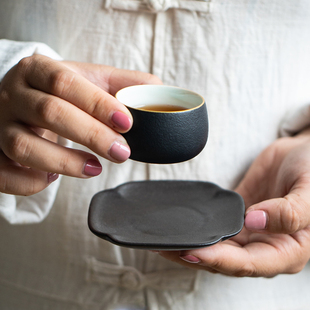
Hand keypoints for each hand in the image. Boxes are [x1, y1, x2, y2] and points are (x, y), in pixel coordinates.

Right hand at [0, 55, 160, 194]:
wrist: (23, 98)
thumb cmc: (62, 92)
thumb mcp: (90, 79)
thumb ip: (123, 84)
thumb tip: (157, 92)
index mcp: (37, 70)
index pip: (66, 82)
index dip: (98, 104)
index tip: (127, 123)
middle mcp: (13, 95)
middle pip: (49, 113)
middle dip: (91, 135)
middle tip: (121, 152)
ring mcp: (0, 125)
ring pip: (25, 147)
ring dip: (65, 161)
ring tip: (95, 169)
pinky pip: (5, 174)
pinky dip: (32, 182)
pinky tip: (55, 177)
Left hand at [159, 129, 309, 276]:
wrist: (305, 154)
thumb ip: (289, 213)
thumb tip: (254, 221)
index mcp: (286, 250)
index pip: (246, 263)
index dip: (217, 259)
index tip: (191, 251)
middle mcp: (264, 246)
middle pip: (224, 260)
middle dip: (194, 256)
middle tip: (165, 247)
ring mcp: (248, 232)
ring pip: (216, 247)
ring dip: (191, 245)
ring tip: (163, 241)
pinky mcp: (237, 216)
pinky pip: (215, 227)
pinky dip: (198, 229)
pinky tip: (181, 226)